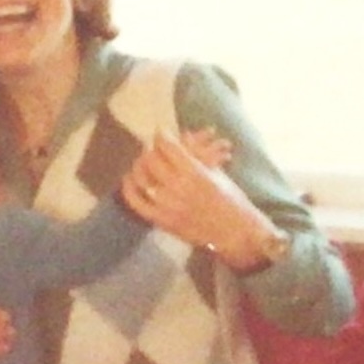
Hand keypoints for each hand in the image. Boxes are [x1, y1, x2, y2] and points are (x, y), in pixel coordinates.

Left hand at [122, 133, 280, 269]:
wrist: (234, 232)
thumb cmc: (231, 200)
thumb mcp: (217, 172)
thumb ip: (198, 155)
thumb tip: (183, 137)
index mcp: (195, 172)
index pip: (168, 146)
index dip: (162, 135)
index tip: (160, 132)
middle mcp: (178, 187)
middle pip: (151, 159)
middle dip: (151, 150)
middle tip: (153, 147)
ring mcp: (167, 205)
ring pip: (141, 178)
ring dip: (140, 165)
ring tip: (142, 161)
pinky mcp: (162, 220)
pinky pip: (137, 202)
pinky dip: (129, 188)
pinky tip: (129, 178)